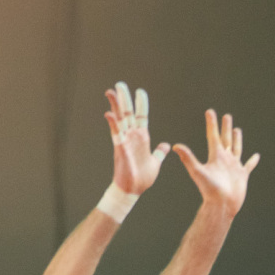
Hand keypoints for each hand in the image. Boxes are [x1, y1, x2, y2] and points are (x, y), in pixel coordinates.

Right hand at [106, 82, 170, 196]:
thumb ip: (159, 152)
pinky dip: (113, 124)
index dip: (141, 104)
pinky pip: (116, 134)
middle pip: (128, 113)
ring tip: (111, 91)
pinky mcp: (120, 148)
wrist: (133, 190)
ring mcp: (125, 141)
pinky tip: (108, 114)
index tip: (140, 91)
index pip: (141, 116)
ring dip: (116, 105)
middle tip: (120, 84)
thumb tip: (166, 145)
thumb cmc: (142, 178)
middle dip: (124, 99)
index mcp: (142, 138)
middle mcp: (132, 136)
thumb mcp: (155, 162)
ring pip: (120, 119)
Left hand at [173, 109, 259, 216]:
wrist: (221, 206)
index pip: (213, 136)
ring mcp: (233, 167)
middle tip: (226, 116)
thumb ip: (188, 158)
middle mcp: (224, 160)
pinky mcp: (242, 175)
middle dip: (225, 127)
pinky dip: (252, 161)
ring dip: (237, 139)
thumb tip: (175, 146)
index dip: (211, 124)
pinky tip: (256, 156)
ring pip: (236, 149)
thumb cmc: (209, 191)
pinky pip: (248, 166)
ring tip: (237, 130)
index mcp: (215, 157)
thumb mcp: (198, 172)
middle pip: (225, 139)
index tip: (210, 111)